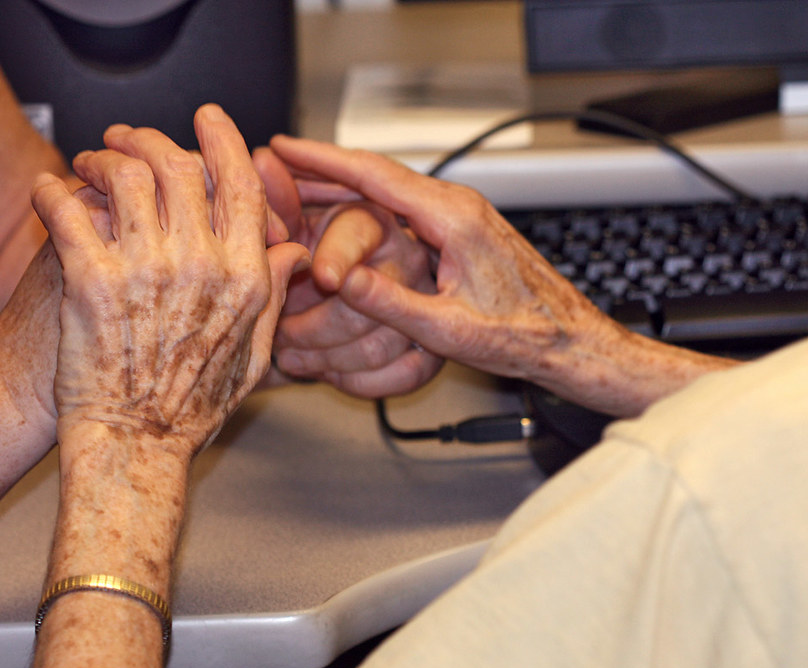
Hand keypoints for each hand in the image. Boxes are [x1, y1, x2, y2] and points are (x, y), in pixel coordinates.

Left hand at [32, 105, 308, 456]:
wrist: (131, 448)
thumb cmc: (186, 412)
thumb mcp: (253, 357)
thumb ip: (275, 297)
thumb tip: (294, 255)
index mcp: (243, 279)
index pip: (239, 184)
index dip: (222, 141)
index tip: (208, 121)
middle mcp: (199, 265)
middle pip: (177, 166)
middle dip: (148, 139)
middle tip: (126, 138)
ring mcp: (145, 271)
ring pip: (124, 175)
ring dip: (100, 157)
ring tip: (87, 162)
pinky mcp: (91, 282)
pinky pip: (67, 209)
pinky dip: (50, 190)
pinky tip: (45, 191)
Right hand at [266, 135, 723, 416]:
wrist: (570, 339)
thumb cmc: (521, 335)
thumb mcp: (446, 330)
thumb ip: (389, 303)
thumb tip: (338, 281)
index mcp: (453, 219)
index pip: (374, 176)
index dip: (322, 160)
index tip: (285, 148)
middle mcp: (457, 206)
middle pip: (376, 175)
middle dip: (323, 168)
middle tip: (277, 165)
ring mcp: (461, 215)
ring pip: (389, 189)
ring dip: (343, 186)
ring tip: (297, 189)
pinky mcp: (463, 229)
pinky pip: (404, 206)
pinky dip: (367, 204)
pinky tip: (346, 216)